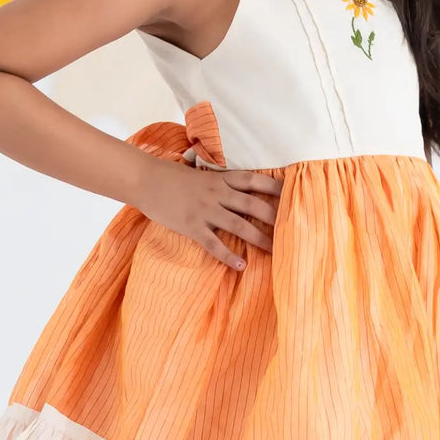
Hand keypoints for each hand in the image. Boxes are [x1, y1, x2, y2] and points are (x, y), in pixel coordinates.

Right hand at [136, 155, 282, 269]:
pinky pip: (213, 244)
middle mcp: (217, 194)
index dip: (275, 188)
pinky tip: (241, 265)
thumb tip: (240, 190)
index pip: (255, 181)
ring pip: (239, 225)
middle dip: (275, 216)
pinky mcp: (192, 226)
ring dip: (259, 238)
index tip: (293, 195)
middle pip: (253, 205)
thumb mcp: (202, 174)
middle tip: (294, 228)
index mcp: (221, 179)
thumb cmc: (173, 176)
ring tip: (276, 250)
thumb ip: (221, 182)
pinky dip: (228, 255)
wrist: (145, 180)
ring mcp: (205, 211)